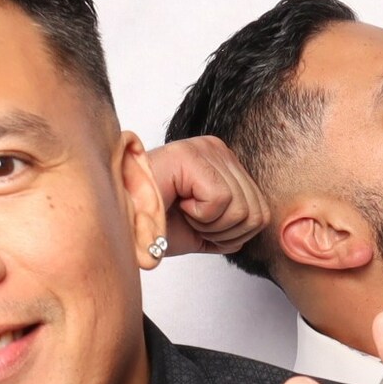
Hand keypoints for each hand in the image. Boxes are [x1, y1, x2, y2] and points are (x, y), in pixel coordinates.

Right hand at [146, 137, 269, 257]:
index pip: (262, 212)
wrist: (120, 228)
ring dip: (210, 226)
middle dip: (222, 232)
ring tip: (183, 213)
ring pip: (242, 210)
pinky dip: (200, 218)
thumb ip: (237, 222)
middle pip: (257, 213)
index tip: (198, 225)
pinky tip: (178, 206)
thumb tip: (261, 221)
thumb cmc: (154, 225)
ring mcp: (205, 148)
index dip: (231, 235)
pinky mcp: (191, 156)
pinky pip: (221, 202)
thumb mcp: (208, 227)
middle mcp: (217, 148)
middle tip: (189, 221)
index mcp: (224, 161)